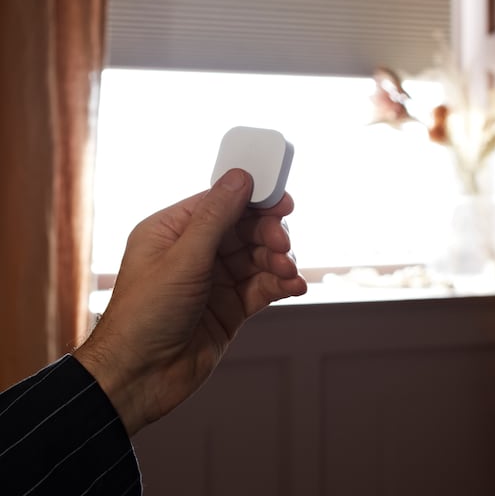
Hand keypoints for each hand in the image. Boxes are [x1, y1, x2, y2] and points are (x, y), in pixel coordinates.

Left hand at [75, 169, 306, 434]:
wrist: (138, 379)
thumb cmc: (144, 316)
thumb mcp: (183, 259)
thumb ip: (216, 217)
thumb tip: (240, 177)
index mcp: (173, 230)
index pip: (221, 203)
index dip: (254, 200)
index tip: (282, 203)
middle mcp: (196, 252)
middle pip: (245, 229)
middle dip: (268, 234)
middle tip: (282, 246)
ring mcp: (215, 280)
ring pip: (258, 258)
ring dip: (278, 261)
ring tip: (287, 271)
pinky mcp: (231, 307)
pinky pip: (263, 287)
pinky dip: (281, 284)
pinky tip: (293, 286)